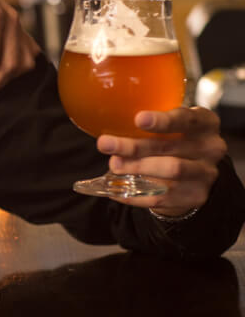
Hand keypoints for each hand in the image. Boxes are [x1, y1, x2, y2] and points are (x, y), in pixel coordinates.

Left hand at [97, 107, 226, 215]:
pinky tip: (115, 189)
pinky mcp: (195, 196)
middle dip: (134, 147)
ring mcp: (205, 174)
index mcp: (205, 123)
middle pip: (170, 147)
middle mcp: (210, 148)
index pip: (187, 119)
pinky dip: (134, 194)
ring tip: (114, 165)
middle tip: (105, 144)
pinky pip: (161, 197)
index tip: (138, 119)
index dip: (163, 120)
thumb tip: (106, 122)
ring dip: (136, 168)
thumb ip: (149, 123)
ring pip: (169, 171)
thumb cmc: (174, 141)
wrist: (195, 174)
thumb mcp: (170, 126)